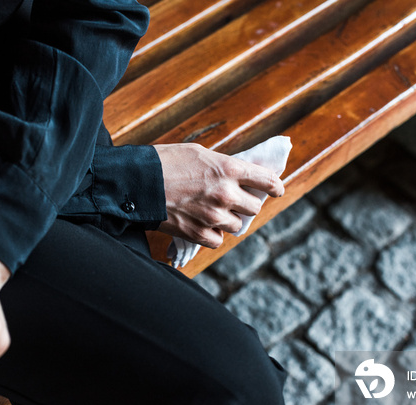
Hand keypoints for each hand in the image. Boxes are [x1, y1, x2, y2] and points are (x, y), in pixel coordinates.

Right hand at [154, 143, 283, 247]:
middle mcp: (225, 194)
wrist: (138, 183)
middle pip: (254, 207)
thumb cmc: (166, 162)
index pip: (266, 180)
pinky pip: (219, 240)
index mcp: (228, 169)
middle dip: (247, 204)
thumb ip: (225, 166)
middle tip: (235, 201)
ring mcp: (213, 216)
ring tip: (212, 211)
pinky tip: (202, 224)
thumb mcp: (200, 154)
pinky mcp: (199, 233)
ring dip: (229, 220)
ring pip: (237, 226)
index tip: (277, 190)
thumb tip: (243, 176)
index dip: (275, 187)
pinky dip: (213, 234)